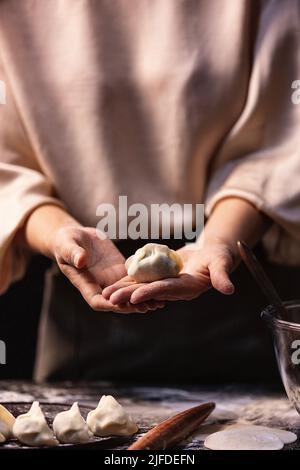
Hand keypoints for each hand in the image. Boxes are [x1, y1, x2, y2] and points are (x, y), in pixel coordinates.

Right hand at [51, 226, 163, 312]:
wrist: (76, 237)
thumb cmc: (65, 241)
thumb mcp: (67, 245)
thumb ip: (73, 253)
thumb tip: (81, 260)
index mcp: (85, 283)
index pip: (97, 301)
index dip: (110, 305)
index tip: (122, 305)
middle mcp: (100, 285)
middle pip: (118, 302)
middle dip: (133, 306)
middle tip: (149, 306)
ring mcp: (111, 279)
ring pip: (129, 293)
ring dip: (143, 298)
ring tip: (161, 300)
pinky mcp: (120, 270)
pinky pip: (134, 279)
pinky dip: (146, 284)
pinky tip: (161, 284)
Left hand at [102, 241, 236, 304]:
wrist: (213, 256)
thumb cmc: (219, 258)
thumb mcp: (221, 264)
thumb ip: (222, 276)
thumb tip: (229, 289)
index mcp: (187, 287)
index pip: (166, 290)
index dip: (150, 292)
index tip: (134, 297)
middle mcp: (173, 289)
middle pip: (148, 291)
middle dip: (129, 295)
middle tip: (110, 298)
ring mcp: (166, 284)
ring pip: (142, 288)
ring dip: (124, 291)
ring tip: (105, 295)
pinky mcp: (160, 278)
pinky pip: (142, 280)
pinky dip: (128, 282)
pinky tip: (113, 284)